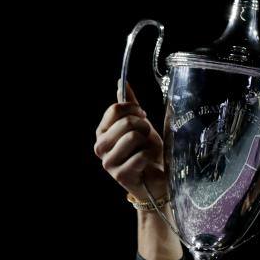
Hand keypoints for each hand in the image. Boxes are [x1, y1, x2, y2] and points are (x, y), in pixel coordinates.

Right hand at [94, 80, 167, 200]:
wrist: (159, 177)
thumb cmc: (149, 151)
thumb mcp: (141, 124)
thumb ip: (130, 105)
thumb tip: (122, 82)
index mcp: (103, 131)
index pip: (115, 109)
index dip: (134, 109)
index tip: (143, 116)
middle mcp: (100, 146)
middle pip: (126, 122)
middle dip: (144, 127)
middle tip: (146, 138)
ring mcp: (108, 162)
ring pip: (132, 137)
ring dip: (147, 143)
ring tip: (146, 151)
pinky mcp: (119, 176)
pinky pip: (140, 156)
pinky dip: (149, 158)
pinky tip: (147, 164)